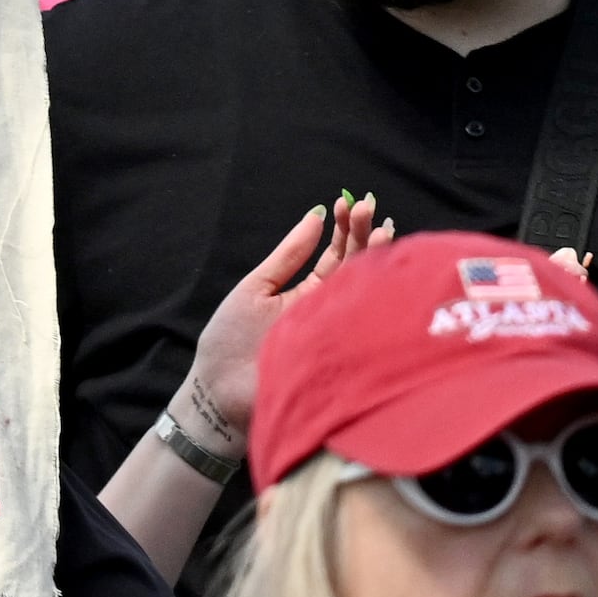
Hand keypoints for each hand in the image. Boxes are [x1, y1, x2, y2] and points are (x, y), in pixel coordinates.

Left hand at [176, 195, 381, 443]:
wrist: (217, 393)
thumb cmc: (229, 342)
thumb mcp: (254, 288)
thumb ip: (287, 256)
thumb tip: (316, 215)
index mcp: (307, 291)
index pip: (335, 255)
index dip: (344, 229)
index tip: (347, 203)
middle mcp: (328, 306)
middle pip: (355, 265)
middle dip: (364, 234)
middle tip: (367, 207)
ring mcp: (338, 326)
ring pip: (365, 286)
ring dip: (374, 254)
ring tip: (381, 226)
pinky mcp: (342, 347)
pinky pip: (363, 317)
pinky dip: (374, 290)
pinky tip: (378, 266)